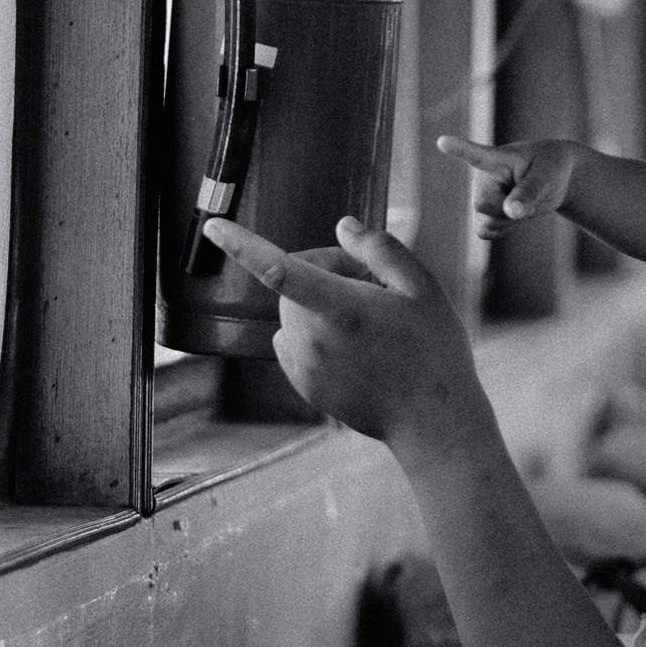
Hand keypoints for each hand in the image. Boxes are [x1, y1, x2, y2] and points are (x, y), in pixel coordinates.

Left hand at [203, 216, 487, 450]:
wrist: (431, 420)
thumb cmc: (433, 350)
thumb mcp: (422, 287)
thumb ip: (379, 249)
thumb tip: (342, 227)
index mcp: (341, 308)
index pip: (278, 269)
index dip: (242, 245)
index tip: (212, 225)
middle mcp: (313, 338)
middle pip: (294, 281)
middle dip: (326, 272)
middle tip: (375, 285)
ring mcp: (305, 366)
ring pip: (294, 313)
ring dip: (320, 304)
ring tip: (371, 320)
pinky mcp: (304, 385)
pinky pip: (295, 342)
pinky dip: (316, 333)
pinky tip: (357, 346)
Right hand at [436, 135, 583, 239]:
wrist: (555, 181)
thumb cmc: (551, 168)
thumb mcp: (546, 176)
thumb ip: (529, 192)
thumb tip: (510, 211)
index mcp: (497, 159)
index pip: (475, 154)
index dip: (458, 149)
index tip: (443, 141)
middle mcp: (482, 177)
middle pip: (482, 205)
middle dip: (507, 209)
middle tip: (526, 195)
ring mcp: (482, 196)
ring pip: (485, 223)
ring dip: (508, 222)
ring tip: (521, 203)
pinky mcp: (485, 213)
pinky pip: (485, 232)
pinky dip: (503, 230)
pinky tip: (514, 216)